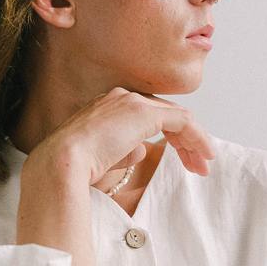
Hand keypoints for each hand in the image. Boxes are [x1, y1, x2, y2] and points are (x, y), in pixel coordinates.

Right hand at [28, 86, 214, 185]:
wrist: (63, 162)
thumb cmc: (76, 168)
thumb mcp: (104, 157)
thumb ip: (124, 150)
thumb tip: (141, 150)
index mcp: (108, 106)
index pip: (149, 116)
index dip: (170, 138)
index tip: (181, 160)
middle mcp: (122, 97)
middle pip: (166, 114)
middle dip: (186, 141)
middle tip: (198, 165)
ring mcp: (132, 102)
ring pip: (177, 116)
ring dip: (194, 142)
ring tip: (204, 164)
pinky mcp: (143, 112)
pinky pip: (182, 121)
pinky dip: (196, 138)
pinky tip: (203, 155)